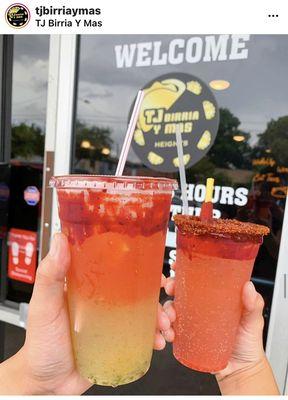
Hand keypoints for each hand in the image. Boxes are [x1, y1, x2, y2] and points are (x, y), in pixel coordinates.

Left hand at [10, 233, 170, 394]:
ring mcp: (113, 322)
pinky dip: (155, 336)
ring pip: (145, 313)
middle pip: (139, 291)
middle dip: (158, 295)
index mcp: (90, 286)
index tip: (155, 268)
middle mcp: (104, 301)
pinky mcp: (118, 342)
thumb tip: (60, 240)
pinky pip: (142, 336)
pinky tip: (158, 341)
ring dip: (162, 316)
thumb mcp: (45, 305)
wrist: (47, 382)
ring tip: (165, 325)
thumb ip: (50, 275)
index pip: (119, 269)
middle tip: (166, 302)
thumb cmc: (41, 342)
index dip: (141, 266)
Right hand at [163, 268, 265, 376]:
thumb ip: (254, 304)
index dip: (182, 269)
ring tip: (170, 320)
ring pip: (169, 308)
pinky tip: (170, 333)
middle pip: (178, 289)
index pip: (195, 276)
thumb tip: (249, 288)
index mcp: (213, 294)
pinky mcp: (186, 335)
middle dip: (169, 287)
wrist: (242, 370)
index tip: (176, 266)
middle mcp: (200, 304)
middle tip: (171, 290)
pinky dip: (165, 329)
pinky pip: (169, 328)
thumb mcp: (253, 320)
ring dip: (164, 310)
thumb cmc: (248, 341)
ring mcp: (191, 319)